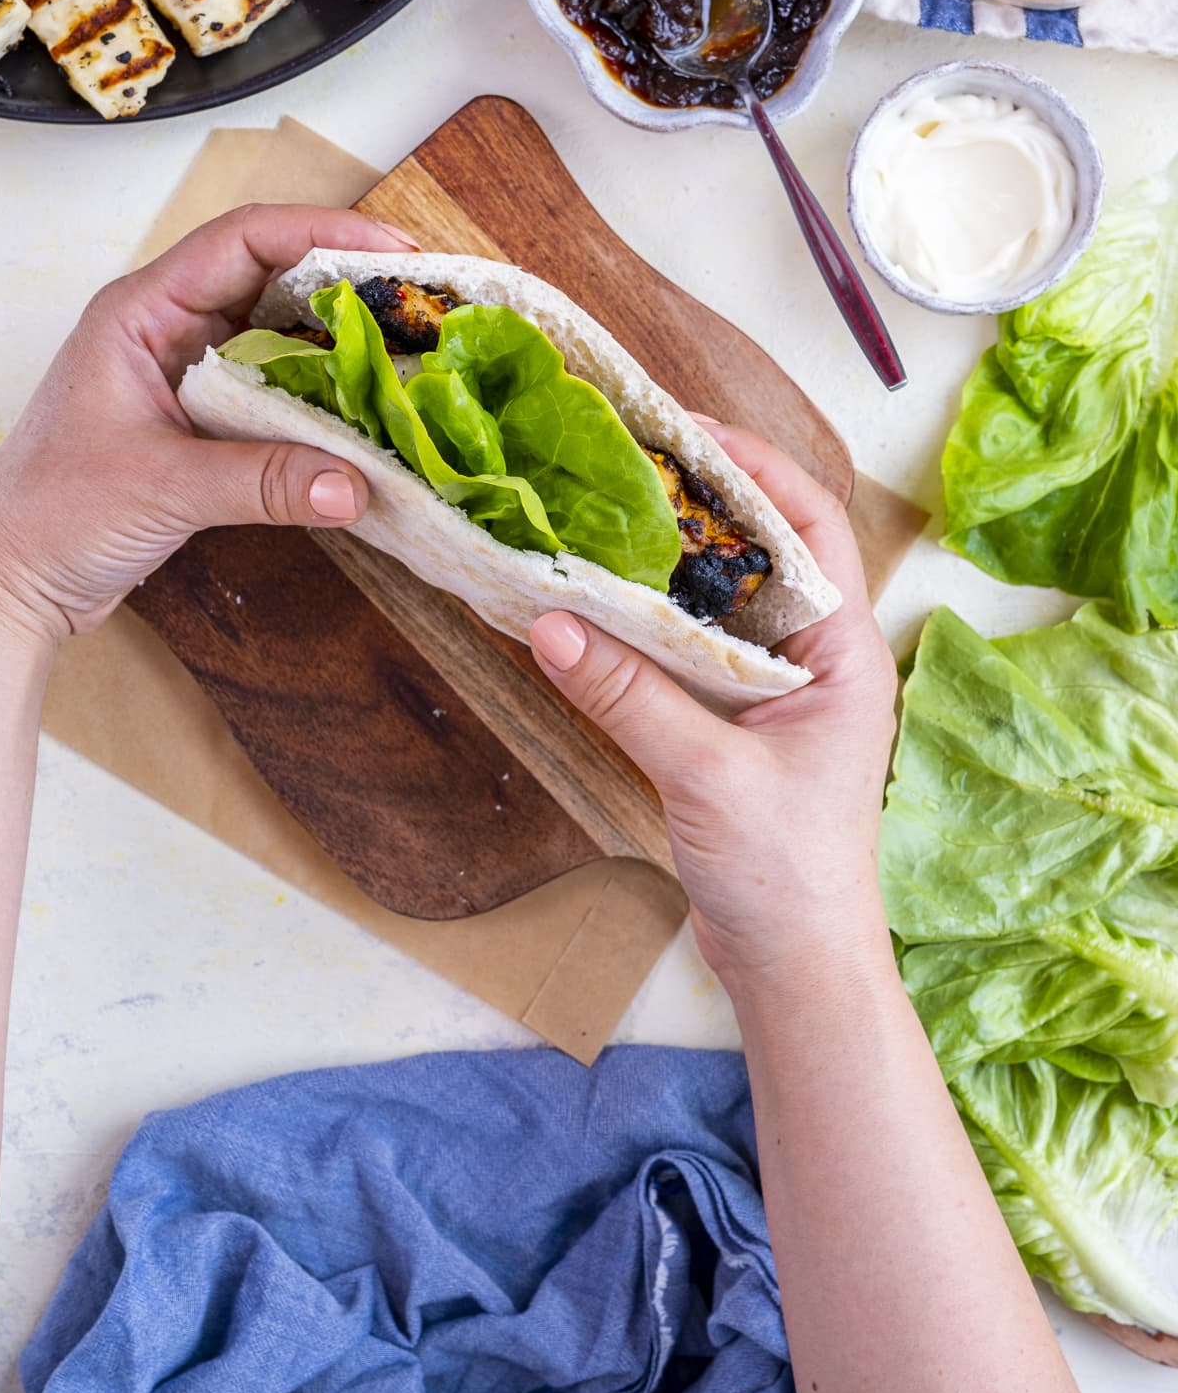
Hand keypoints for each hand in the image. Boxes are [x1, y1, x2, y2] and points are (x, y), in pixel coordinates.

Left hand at [0, 203, 415, 647]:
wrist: (15, 578)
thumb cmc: (53, 514)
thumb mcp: (163, 488)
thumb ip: (262, 484)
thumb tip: (356, 487)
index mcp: (142, 311)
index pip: (244, 240)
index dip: (324, 233)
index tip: (393, 250)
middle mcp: (168, 330)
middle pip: (273, 275)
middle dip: (348, 280)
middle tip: (422, 298)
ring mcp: (188, 374)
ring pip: (281, 333)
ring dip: (342, 338)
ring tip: (410, 346)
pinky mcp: (205, 420)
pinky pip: (279, 388)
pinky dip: (325, 393)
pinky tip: (368, 408)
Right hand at [529, 423, 896, 994]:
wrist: (794, 965)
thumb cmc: (786, 873)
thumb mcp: (708, 775)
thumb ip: (630, 695)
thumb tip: (548, 619)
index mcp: (844, 650)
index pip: (812, 523)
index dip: (752, 465)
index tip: (682, 427)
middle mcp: (816, 655)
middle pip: (761, 547)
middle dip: (698, 498)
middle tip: (623, 454)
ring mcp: (775, 689)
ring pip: (719, 596)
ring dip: (666, 556)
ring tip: (599, 509)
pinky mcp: (735, 722)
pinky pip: (691, 647)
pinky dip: (646, 618)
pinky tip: (593, 600)